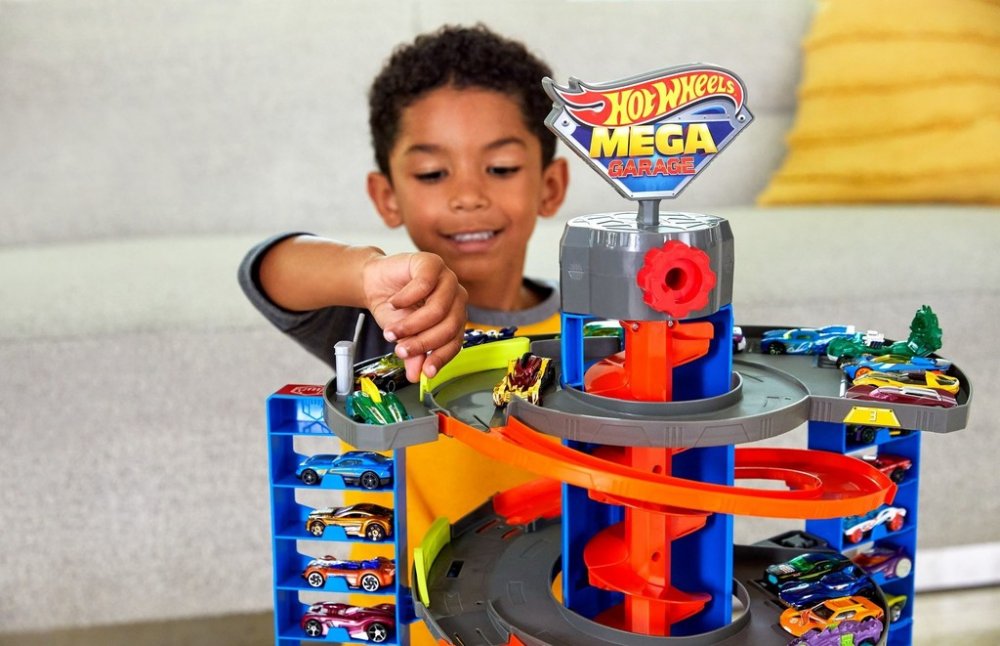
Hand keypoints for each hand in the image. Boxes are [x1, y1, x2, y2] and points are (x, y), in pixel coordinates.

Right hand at [361, 252, 467, 381]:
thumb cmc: (395, 309)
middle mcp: (456, 298)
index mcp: (454, 316)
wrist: (375, 283)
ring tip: (391, 331)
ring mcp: (446, 279)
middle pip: (448, 326)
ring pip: (437, 309)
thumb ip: (413, 354)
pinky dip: (406, 298)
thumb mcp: (403, 337)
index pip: (455, 341)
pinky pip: (424, 285)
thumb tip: (416, 376)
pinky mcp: (431, 262)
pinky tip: (394, 302)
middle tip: (400, 350)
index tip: (426, 372)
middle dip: (422, 342)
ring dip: (411, 324)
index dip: (440, 357)